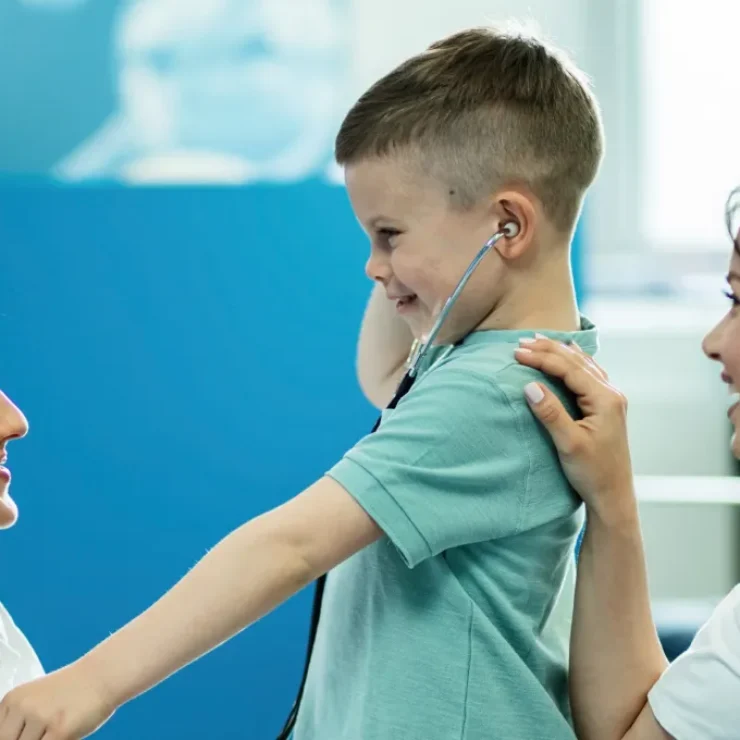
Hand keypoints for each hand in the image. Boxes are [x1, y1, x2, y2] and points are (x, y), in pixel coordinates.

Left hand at [0, 659, 114, 739]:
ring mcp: (41, 718)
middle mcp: (23, 707)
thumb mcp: (37, 700)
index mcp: (12, 699)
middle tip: (42, 734)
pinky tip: (65, 734)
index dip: (11, 736)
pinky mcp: (60, 730)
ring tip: (54, 731)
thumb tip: (14, 737)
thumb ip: (19, 722)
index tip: (21, 734)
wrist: (103, 675)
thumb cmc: (74, 689)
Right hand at [515, 338, 635, 523]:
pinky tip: (567, 354)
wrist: (613, 496)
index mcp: (605, 399)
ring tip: (537, 341)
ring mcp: (611, 399)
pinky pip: (588, 373)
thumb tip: (530, 385)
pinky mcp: (606, 407)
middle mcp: (611, 394)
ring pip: (583, 364)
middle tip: (521, 343)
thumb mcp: (568, 444)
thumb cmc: (592, 474)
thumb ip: (551, 413)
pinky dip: (572, 361)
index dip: (542, 358)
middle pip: (576, 361)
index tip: (517, 353)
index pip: (569, 369)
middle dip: (548, 350)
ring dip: (559, 352)